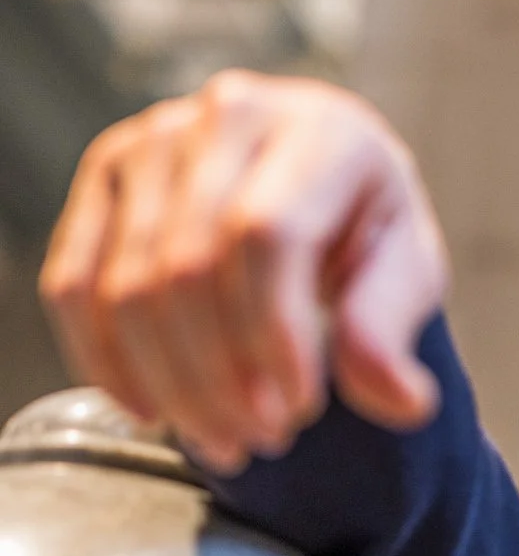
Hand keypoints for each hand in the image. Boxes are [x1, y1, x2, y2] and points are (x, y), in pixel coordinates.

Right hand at [39, 69, 449, 473]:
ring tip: (223, 439)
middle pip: (188, 268)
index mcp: (321, 130)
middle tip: (262, 440)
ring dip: (170, 384)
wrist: (319, 183)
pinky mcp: (106, 173)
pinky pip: (75, 282)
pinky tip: (154, 410)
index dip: (274, 335)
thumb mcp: (406, 272)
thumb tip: (403, 402)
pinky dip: (106, 361)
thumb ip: (390, 330)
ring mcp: (154, 139)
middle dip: (221, 377)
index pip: (267, 235)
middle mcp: (228, 115)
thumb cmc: (367, 228)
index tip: (300, 410)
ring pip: (128, 286)